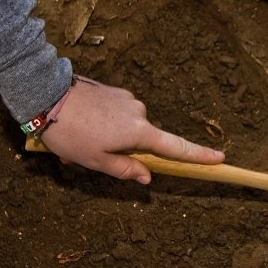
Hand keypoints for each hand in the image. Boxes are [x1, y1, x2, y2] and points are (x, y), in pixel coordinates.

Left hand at [39, 76, 224, 183]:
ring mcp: (126, 99)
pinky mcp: (113, 91)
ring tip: (75, 145)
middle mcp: (139, 112)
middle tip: (88, 159)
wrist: (46, 93)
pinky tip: (77, 129)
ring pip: (124, 128)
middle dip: (120, 152)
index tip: (220, 158)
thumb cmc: (72, 133)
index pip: (176, 148)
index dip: (199, 156)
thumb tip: (147, 176)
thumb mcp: (96, 160)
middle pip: (142, 140)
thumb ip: (125, 169)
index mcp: (139, 132)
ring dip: (106, 139)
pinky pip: (114, 115)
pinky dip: (101, 126)